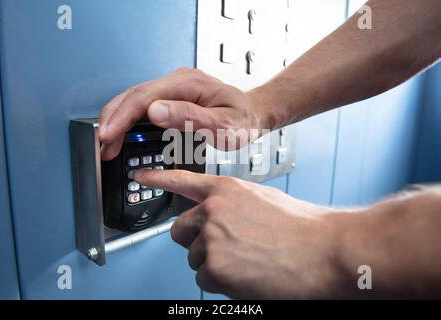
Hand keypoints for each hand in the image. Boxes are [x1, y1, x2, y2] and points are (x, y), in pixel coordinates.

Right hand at [98, 68, 262, 160]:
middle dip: (113, 121)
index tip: (108, 135)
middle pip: (133, 96)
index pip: (144, 96)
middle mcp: (177, 81)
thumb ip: (189, 117)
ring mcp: (173, 88)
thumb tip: (154, 112)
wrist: (253, 115)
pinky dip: (129, 122)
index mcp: (188, 83)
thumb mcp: (222, 124)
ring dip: (117, 121)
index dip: (122, 116)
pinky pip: (144, 107)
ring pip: (134, 101)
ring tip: (108, 145)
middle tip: (102, 147)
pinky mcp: (171, 99)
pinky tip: (123, 135)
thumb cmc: (243, 120)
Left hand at [134, 169, 344, 298]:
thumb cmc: (300, 227)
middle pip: (179, 231)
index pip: (180, 180)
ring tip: (247, 261)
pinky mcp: (214, 267)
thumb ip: (231, 203)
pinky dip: (223, 282)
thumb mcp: (260, 200)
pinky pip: (205, 280)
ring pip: (194, 259)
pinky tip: (248, 273)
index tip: (140, 176)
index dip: (157, 177)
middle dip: (196, 242)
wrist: (324, 249)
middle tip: (226, 248)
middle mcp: (213, 210)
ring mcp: (211, 238)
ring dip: (215, 264)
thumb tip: (214, 214)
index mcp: (225, 189)